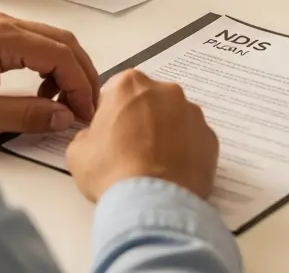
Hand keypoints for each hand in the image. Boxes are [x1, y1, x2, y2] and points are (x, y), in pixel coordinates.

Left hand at [0, 13, 98, 135]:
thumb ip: (25, 115)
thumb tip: (62, 116)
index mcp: (2, 36)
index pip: (61, 54)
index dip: (80, 84)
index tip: (85, 111)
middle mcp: (4, 24)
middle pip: (64, 42)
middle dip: (82, 74)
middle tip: (88, 106)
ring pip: (53, 41)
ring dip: (68, 69)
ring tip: (67, 103)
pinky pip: (36, 45)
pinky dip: (51, 66)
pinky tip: (44, 92)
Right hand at [67, 69, 218, 201]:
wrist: (152, 203)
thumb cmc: (112, 171)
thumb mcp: (77, 151)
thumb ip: (87, 134)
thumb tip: (95, 138)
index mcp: (131, 85)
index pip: (117, 91)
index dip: (111, 114)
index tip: (109, 134)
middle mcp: (166, 91)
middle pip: (149, 101)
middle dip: (141, 120)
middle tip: (130, 150)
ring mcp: (193, 113)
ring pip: (175, 119)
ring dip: (165, 134)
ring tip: (152, 165)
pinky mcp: (210, 137)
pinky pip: (193, 140)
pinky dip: (184, 151)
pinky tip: (170, 172)